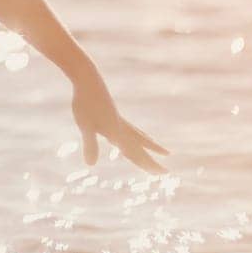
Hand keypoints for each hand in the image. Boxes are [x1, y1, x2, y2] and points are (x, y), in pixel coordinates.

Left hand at [67, 53, 170, 173]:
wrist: (88, 79)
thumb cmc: (85, 103)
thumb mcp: (85, 126)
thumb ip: (90, 144)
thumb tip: (90, 164)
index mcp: (117, 132)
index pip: (135, 153)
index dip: (147, 165)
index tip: (162, 174)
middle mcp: (122, 128)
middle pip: (141, 148)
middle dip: (152, 161)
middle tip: (166, 171)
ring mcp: (119, 120)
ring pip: (139, 137)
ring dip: (151, 146)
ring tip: (164, 151)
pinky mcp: (113, 114)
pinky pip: (131, 130)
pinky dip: (138, 136)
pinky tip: (133, 136)